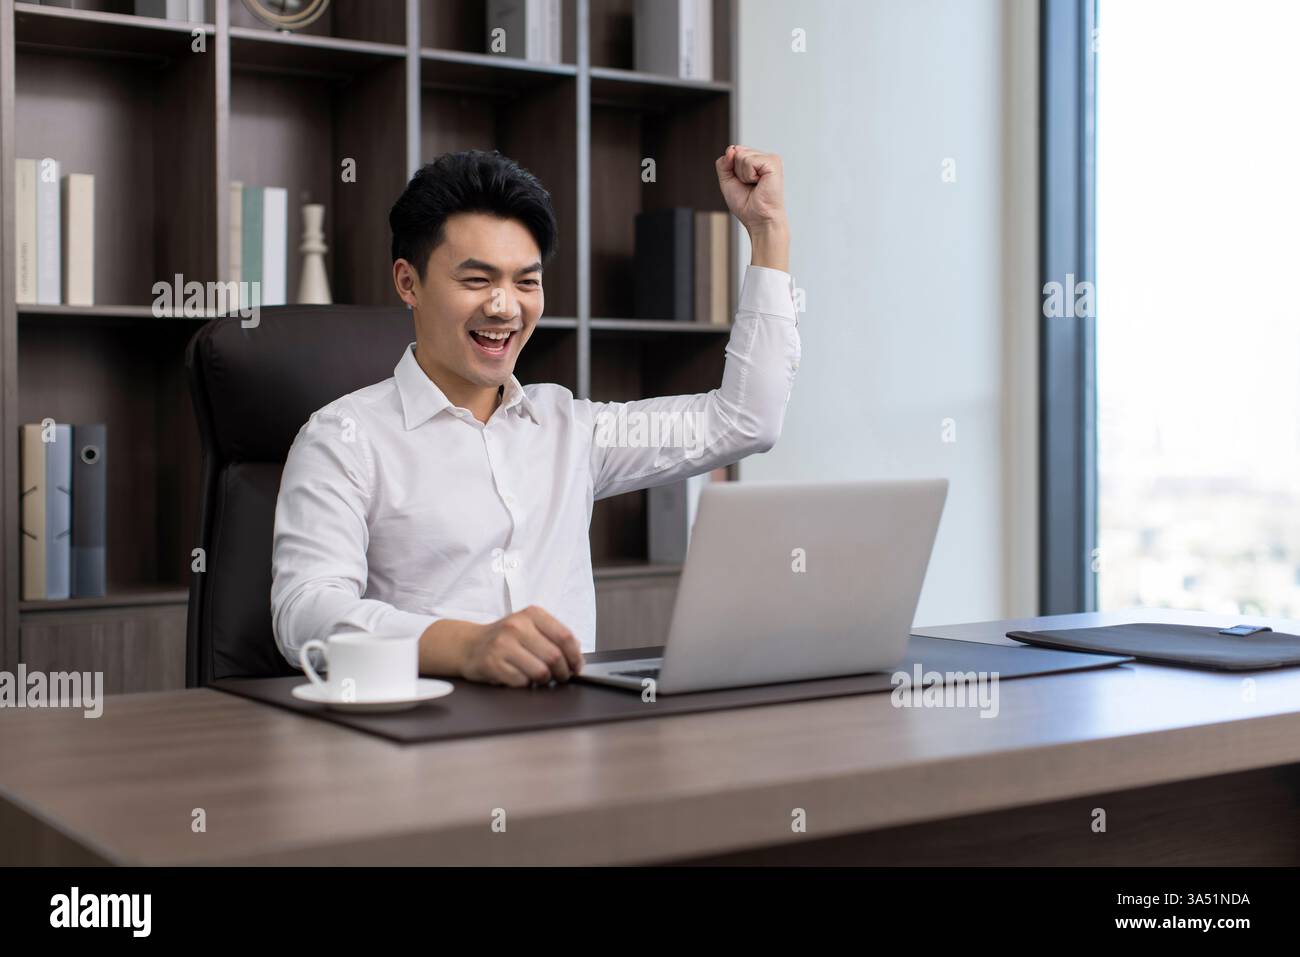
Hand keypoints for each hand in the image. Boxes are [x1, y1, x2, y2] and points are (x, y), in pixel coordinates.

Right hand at [461, 605, 583, 686]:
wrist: (469, 644)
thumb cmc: (505, 638)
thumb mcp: (530, 626)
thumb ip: (553, 636)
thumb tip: (576, 654)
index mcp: (532, 614)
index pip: (564, 636)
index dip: (575, 656)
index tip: (576, 667)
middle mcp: (517, 626)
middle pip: (554, 656)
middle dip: (562, 673)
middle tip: (560, 677)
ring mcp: (503, 644)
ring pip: (540, 672)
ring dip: (544, 680)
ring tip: (540, 678)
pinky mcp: (493, 663)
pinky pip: (522, 682)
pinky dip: (525, 684)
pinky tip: (520, 677)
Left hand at [715, 145, 786, 232]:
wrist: (759, 219)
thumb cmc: (746, 204)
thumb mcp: (727, 181)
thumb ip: (724, 163)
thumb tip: (732, 149)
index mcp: (754, 160)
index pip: (733, 151)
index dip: (731, 169)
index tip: (742, 183)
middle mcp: (763, 157)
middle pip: (735, 151)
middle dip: (736, 172)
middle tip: (749, 185)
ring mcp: (770, 158)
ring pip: (740, 155)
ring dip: (743, 175)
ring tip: (755, 185)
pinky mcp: (773, 162)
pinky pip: (749, 161)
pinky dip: (749, 175)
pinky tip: (759, 183)